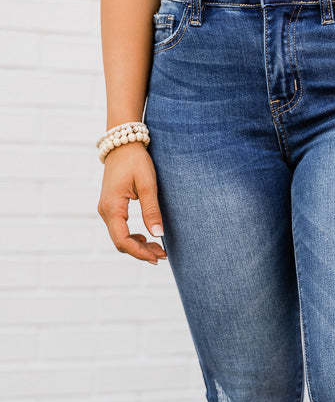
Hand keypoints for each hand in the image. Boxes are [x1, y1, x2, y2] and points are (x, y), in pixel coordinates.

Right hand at [97, 143, 166, 264]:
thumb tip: (158, 234)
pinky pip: (119, 229)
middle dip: (141, 252)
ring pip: (119, 237)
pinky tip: (146, 238)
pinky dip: (132, 237)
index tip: (157, 257)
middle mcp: (105, 210)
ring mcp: (106, 209)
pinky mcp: (110, 207)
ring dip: (138, 246)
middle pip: (120, 242)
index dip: (140, 253)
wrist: (122, 143)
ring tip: (157, 249)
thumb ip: (152, 210)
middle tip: (162, 255)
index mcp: (112, 206)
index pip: (123, 240)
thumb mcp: (147, 184)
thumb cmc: (135, 160)